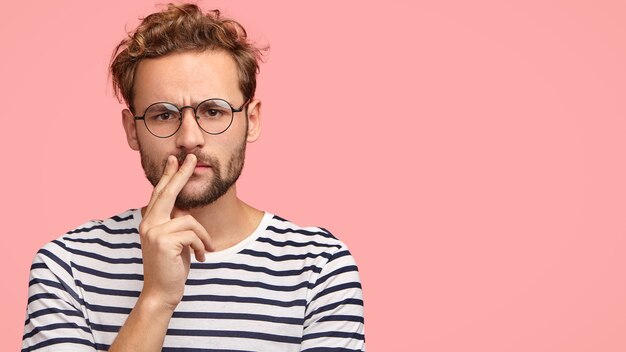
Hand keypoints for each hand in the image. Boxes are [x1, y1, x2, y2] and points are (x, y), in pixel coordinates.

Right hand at [138, 154, 213, 309]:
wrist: (161, 292)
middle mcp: (148, 223)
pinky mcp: (163, 240)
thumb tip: (185, 211)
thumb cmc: (171, 268)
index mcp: (150, 221)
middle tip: (193, 157)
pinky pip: (193, 234)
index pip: (159, 193)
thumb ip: (175, 224)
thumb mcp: (174, 242)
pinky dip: (201, 246)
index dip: (168, 175)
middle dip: (182, 174)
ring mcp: (154, 231)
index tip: (175, 159)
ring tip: (204, 252)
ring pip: (190, 220)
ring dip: (203, 238)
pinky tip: (199, 258)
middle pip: (168, 192)